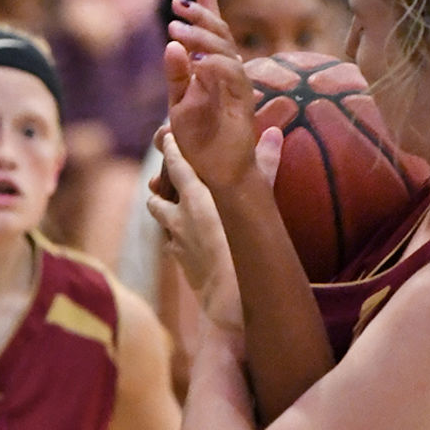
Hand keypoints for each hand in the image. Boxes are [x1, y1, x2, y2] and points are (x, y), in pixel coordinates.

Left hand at [148, 126, 283, 306]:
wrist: (229, 296)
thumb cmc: (245, 247)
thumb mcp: (258, 204)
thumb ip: (265, 166)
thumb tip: (272, 133)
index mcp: (195, 197)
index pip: (176, 163)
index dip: (171, 148)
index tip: (167, 136)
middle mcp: (178, 216)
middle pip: (157, 193)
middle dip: (159, 183)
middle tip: (165, 175)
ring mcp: (174, 240)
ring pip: (158, 217)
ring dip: (162, 209)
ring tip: (170, 204)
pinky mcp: (177, 260)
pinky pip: (169, 241)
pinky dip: (172, 234)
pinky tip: (182, 236)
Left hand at [165, 0, 258, 193]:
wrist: (217, 173)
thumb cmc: (198, 143)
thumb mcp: (178, 106)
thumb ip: (176, 77)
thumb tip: (172, 45)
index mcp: (213, 68)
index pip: (213, 27)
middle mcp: (229, 70)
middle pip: (220, 30)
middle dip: (200, 12)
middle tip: (176, 5)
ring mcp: (238, 84)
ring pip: (224, 47)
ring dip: (200, 36)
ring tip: (175, 29)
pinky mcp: (244, 100)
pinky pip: (231, 73)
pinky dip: (213, 64)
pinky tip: (196, 60)